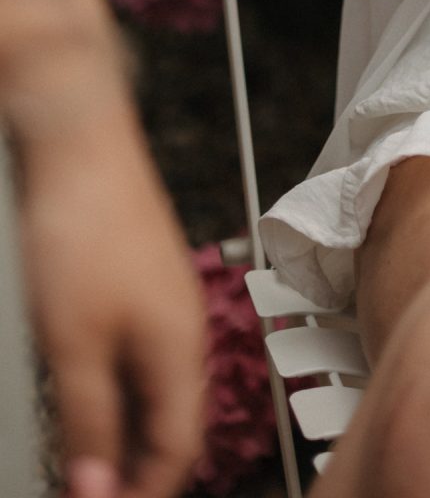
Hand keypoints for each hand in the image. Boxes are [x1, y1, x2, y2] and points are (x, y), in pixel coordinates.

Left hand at [18, 96, 205, 497]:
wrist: (79, 140)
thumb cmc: (83, 224)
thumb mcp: (72, 345)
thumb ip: (88, 423)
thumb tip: (98, 489)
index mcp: (180, 347)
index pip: (176, 449)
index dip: (142, 495)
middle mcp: (184, 325)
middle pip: (174, 421)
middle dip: (139, 470)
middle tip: (99, 495)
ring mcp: (165, 299)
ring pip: (157, 388)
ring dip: (127, 434)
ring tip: (89, 464)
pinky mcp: (142, 279)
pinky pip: (142, 356)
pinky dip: (119, 394)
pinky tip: (90, 396)